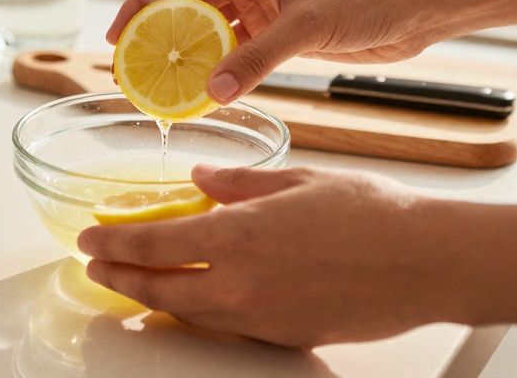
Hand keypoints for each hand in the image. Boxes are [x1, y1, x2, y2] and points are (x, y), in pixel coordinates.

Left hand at [76, 165, 465, 346]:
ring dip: (152, 298)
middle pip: (157, 289)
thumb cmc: (373, 215)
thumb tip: (203, 180)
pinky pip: (224, 327)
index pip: (152, 245)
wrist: (427, 263)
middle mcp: (239, 285)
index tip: (90, 237)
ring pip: (186, 314)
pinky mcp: (284, 337)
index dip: (113, 242)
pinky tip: (191, 300)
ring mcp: (260, 318)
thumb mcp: (297, 181)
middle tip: (95, 264)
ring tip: (132, 282)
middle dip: (118, 275)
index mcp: (236, 238)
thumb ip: (240, 182)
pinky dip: (196, 312)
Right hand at [107, 0, 431, 102]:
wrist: (416, 7)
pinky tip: (204, 94)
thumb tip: (212, 92)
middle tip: (131, 67)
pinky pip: (237, 53)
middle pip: (188, 5)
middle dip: (158, 34)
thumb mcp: (306, 27)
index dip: (144, 2)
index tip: (120, 33)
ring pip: (211, 32)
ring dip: (188, 57)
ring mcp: (264, 9)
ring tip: (160, 86)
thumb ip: (257, 60)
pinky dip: (220, 72)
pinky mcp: (280, 35)